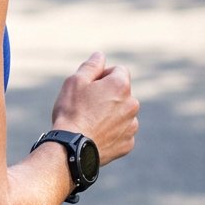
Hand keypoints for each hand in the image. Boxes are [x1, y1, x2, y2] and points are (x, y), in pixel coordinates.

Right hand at [51, 51, 138, 167]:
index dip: (102, 76)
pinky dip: (112, 132)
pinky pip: (121, 132)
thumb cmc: (72, 112)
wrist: (71, 149)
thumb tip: (100, 55)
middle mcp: (132, 104)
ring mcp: (131, 126)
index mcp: (120, 85)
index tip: (89, 87)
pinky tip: (96, 135)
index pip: (118, 70)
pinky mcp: (128, 144)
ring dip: (111, 113)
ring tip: (90, 122)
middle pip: (122, 92)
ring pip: (123, 113)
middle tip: (87, 105)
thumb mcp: (75, 81)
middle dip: (108, 95)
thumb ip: (91, 66)